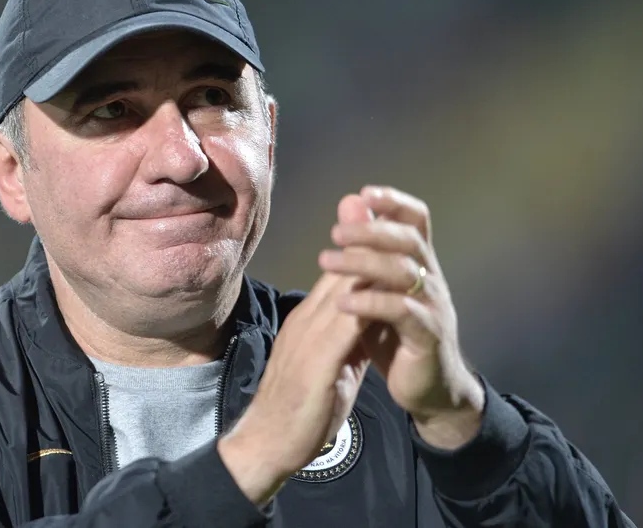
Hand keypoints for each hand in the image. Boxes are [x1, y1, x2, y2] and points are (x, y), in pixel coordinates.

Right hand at [218, 195, 371, 504]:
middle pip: (336, 273)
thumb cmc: (298, 410)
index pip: (336, 277)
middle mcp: (306, 325)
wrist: (267, 445)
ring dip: (357, 260)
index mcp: (310, 325)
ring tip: (375, 229)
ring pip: (337, 294)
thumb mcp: (328, 367)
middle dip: (354, 236)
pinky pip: (338, 332)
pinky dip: (356, 307)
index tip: (368, 211)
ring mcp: (307, 343)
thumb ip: (346, 341)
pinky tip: (374, 290)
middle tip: (369, 198)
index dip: (354, 244)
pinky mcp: (313, 367)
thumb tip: (365, 319)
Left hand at [318, 185, 484, 449]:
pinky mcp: (427, 336)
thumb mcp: (375, 290)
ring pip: (402, 271)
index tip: (364, 193)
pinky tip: (342, 301)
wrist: (428, 390)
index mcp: (419, 264)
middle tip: (335, 233)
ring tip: (325, 261)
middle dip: (371, 230)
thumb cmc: (397, 337)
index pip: (417, 220)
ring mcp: (432, 307)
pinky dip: (369, 302)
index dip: (394, 202)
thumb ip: (363, 249)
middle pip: (408, 240)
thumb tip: (349, 203)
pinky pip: (400, 312)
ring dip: (362, 262)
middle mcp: (431, 279)